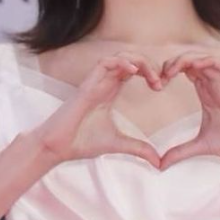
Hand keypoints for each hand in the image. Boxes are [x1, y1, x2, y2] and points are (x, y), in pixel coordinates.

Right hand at [32, 53, 162, 167]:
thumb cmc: (81, 142)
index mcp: (110, 91)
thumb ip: (139, 149)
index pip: (133, 70)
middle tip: (160, 82)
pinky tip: (134, 71)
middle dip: (149, 65)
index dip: (150, 72)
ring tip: (151, 76)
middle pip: (129, 59)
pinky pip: (104, 63)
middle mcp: (104, 82)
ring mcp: (95, 82)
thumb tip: (159, 163)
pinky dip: (121, 62)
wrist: (58, 148)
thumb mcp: (118, 144)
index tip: (161, 86)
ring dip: (138, 61)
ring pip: (119, 56)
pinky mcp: (87, 85)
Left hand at [159, 52, 219, 169]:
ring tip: (171, 70)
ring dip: (186, 60)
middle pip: (192, 61)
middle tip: (159, 76)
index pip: (186, 70)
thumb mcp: (200, 146)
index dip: (169, 71)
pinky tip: (193, 68)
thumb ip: (179, 152)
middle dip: (173, 63)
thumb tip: (160, 165)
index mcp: (206, 92)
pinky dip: (207, 61)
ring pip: (204, 58)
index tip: (156, 84)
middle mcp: (215, 84)